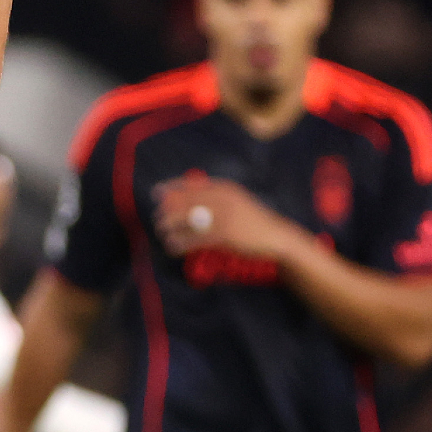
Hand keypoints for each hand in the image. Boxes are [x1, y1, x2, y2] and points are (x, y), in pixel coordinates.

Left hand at [153, 172, 302, 260]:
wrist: (276, 237)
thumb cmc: (253, 221)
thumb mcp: (237, 201)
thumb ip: (217, 198)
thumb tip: (189, 200)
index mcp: (224, 188)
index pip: (191, 184)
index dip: (170, 187)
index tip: (155, 193)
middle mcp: (222, 198)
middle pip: (186, 201)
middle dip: (168, 210)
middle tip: (157, 218)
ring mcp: (224, 216)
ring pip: (188, 220)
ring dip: (171, 227)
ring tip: (162, 234)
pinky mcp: (226, 235)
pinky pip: (197, 238)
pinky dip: (182, 243)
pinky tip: (173, 247)